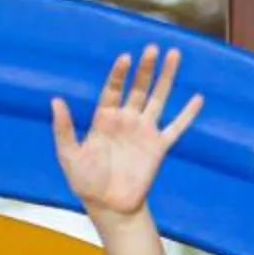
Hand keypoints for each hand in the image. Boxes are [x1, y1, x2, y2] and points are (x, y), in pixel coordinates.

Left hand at [52, 44, 202, 220]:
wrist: (108, 206)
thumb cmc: (86, 181)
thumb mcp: (69, 155)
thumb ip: (63, 129)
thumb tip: (55, 100)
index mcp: (104, 119)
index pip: (113, 90)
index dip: (119, 74)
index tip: (125, 58)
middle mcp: (126, 120)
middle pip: (138, 88)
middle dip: (145, 68)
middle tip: (152, 48)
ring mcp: (144, 132)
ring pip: (158, 98)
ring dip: (166, 78)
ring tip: (174, 55)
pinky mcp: (158, 147)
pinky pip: (176, 127)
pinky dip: (187, 114)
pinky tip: (198, 98)